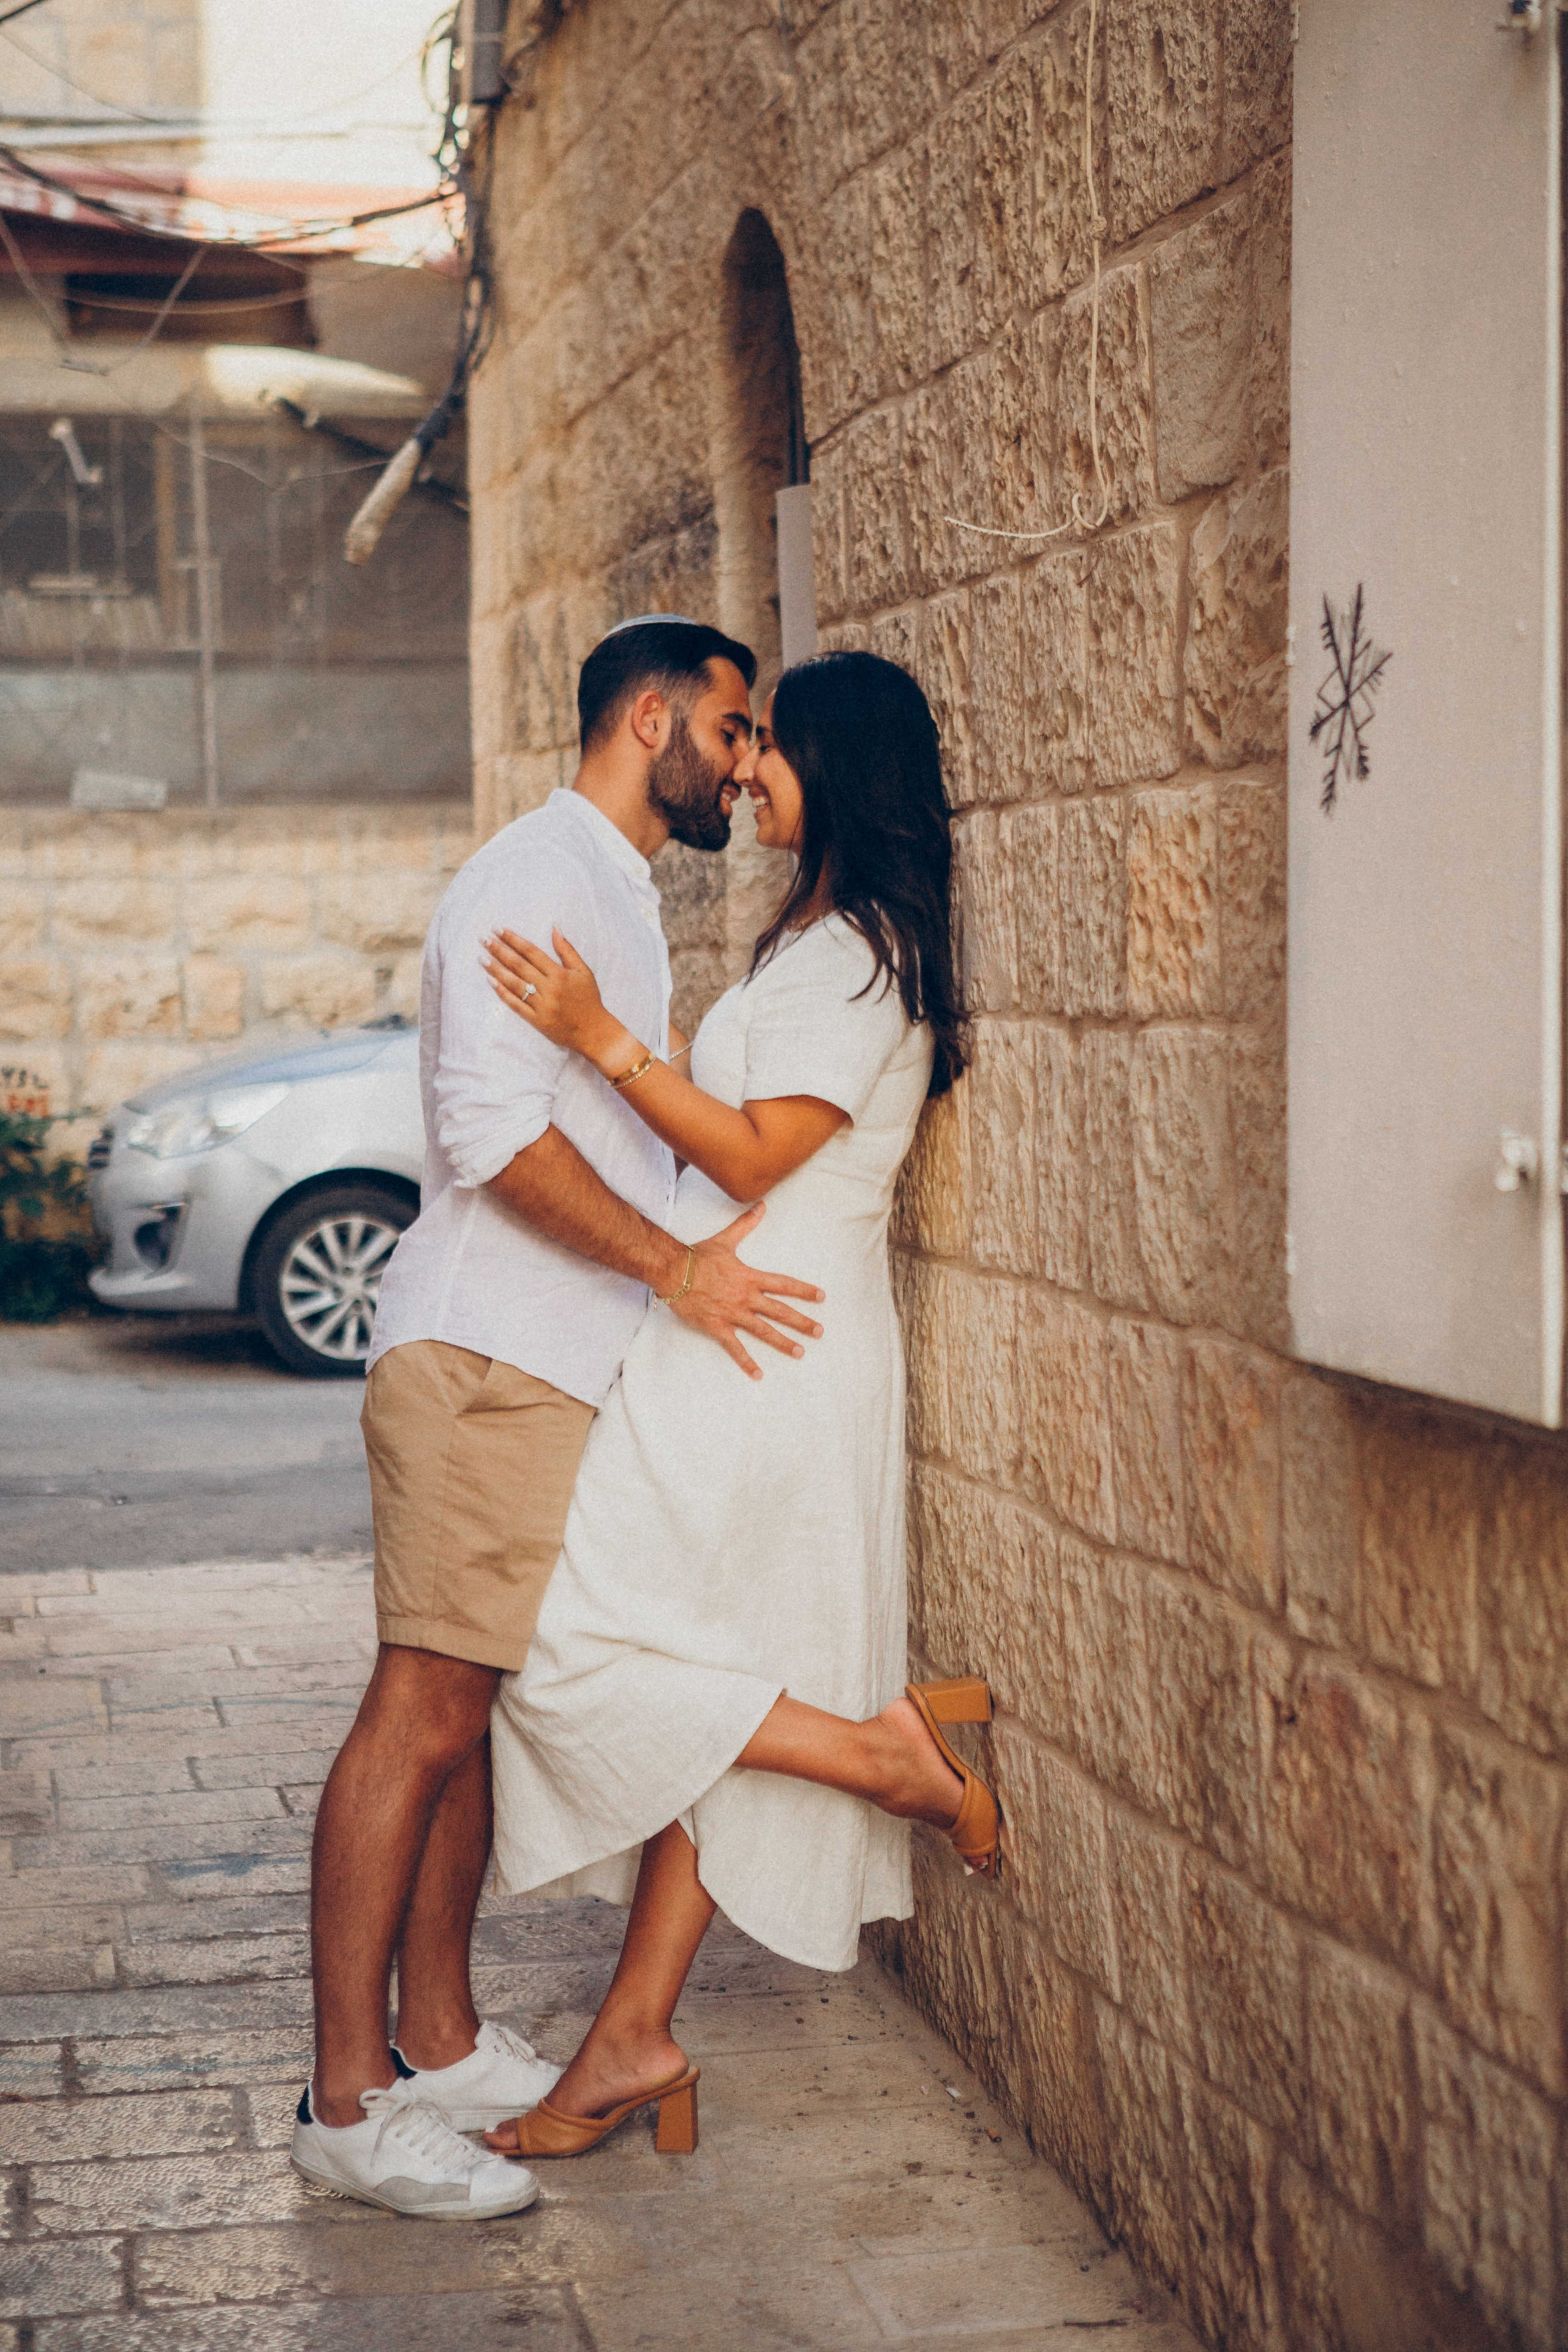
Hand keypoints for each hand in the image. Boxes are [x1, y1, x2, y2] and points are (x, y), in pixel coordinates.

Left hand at [483, 927, 615, 1058]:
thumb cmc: (589, 999)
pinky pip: (516, 1005)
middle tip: (483, 939)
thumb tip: (554, 927)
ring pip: (514, 984)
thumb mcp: (583, 971)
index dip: (514, 940)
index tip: (499, 930)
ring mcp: (542, 1005)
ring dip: (496, 970)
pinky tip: (491, 981)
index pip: (532, 952)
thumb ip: (567, 950)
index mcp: (560, 974)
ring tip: (482, 958)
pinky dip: (502, 993)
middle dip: (500, 950)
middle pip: (519, 966)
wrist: (594, 1032)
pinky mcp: (537, 1020)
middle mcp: (549, 988)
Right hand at [667, 1203, 825, 1379]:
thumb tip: (762, 1206)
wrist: (672, 1270)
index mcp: (750, 1277)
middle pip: (779, 1311)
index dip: (803, 1291)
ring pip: (763, 1331)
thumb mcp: (726, 1240)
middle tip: (820, 1332)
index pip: (783, 1284)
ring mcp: (732, 1313)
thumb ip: (746, 1224)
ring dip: (783, 1342)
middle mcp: (745, 1297)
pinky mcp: (717, 1326)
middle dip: (801, 1322)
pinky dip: (746, 1362)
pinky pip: (734, 1347)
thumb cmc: (697, 1255)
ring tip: (800, 1352)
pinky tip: (758, 1374)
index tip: (821, 1297)